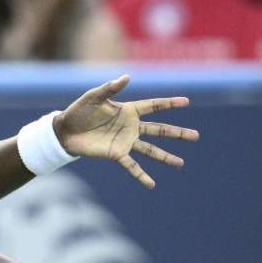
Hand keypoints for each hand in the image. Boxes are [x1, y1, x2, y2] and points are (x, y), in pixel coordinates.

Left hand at [55, 75, 199, 188]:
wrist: (65, 131)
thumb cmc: (79, 110)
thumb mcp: (94, 96)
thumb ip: (110, 88)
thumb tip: (127, 77)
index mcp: (128, 110)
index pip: (153, 106)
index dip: (169, 104)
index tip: (187, 102)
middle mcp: (131, 127)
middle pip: (159, 130)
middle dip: (177, 133)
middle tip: (196, 136)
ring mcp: (126, 142)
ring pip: (151, 150)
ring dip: (165, 157)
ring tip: (180, 163)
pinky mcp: (117, 155)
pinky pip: (132, 166)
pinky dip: (141, 175)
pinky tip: (152, 184)